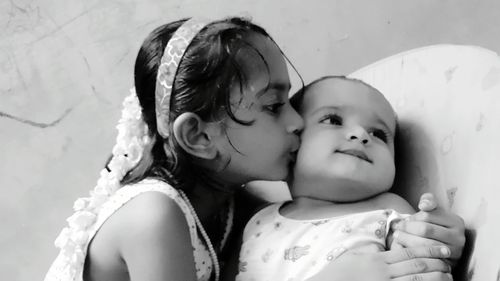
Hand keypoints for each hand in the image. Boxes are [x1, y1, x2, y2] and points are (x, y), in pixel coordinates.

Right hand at [306, 245, 452, 280]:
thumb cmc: (338, 274)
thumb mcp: (353, 257)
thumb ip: (371, 252)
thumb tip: (383, 249)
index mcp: (377, 260)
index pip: (408, 252)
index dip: (427, 250)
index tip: (440, 250)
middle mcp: (383, 273)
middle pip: (415, 266)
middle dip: (435, 263)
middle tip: (448, 261)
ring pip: (415, 280)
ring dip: (434, 277)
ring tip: (447, 276)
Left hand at [392, 193, 464, 262]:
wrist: (440, 247)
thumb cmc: (433, 225)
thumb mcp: (433, 211)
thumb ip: (428, 201)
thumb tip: (423, 205)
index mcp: (456, 221)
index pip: (427, 216)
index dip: (412, 218)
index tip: (403, 220)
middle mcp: (459, 237)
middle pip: (425, 230)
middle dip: (407, 228)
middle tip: (396, 229)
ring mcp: (455, 252)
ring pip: (425, 244)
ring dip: (407, 239)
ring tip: (397, 236)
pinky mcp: (448, 264)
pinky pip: (426, 257)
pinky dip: (413, 251)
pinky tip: (404, 247)